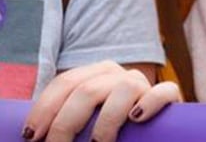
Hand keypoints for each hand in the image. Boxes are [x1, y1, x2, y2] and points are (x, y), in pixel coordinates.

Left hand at [22, 61, 180, 141]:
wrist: (151, 131)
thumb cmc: (109, 129)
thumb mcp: (84, 119)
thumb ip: (70, 119)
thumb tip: (33, 137)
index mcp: (95, 74)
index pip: (65, 82)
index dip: (45, 109)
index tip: (31, 137)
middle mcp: (119, 74)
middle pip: (87, 89)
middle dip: (66, 123)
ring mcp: (144, 83)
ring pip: (123, 89)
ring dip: (106, 121)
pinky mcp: (169, 95)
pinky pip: (163, 92)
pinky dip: (149, 103)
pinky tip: (136, 118)